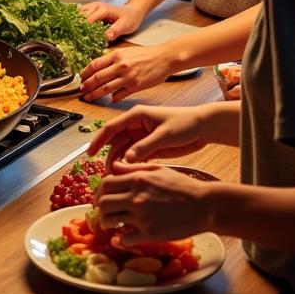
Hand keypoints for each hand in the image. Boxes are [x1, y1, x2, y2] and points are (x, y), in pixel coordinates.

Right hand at [79, 1, 145, 40]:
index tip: (83, 40)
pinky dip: (78, 20)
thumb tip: (106, 37)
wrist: (132, 12)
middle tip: (78, 39)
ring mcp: (92, 6)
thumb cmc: (129, 19)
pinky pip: (80, 14)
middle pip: (80, 16)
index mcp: (102, 9)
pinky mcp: (91, 9)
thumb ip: (115, 31)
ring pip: (78, 14)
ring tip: (77, 35)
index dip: (84, 31)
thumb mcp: (125, 26)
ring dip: (76, 23)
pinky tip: (78, 29)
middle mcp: (95, 6)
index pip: (88, 20)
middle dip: (78, 27)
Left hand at [79, 45, 175, 101]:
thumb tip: (99, 68)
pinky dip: (113, 98)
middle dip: (86, 86)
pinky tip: (110, 100)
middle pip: (97, 78)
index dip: (85, 73)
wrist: (163, 58)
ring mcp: (127, 77)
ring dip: (95, 94)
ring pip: (105, 88)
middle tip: (81, 91)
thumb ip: (112, 59)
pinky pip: (119, 95)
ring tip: (89, 98)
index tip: (81, 79)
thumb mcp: (125, 52)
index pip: (94, 65)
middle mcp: (120, 65)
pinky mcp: (135, 86)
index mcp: (116, 55)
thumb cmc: (145, 55)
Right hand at [88, 104, 212, 170]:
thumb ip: (145, 146)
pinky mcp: (150, 146)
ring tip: (116, 177)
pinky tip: (129, 175)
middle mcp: (136, 125)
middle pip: (116, 142)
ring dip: (120, 162)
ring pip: (125, 151)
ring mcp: (142, 137)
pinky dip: (131, 165)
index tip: (90, 153)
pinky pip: (136, 156)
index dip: (99, 140)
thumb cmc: (185, 123)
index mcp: (136, 116)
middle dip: (109, 156)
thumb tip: (126, 159)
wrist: (204, 128)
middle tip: (106, 173)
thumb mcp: (164, 134)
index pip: (111, 128)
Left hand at [94, 162, 212, 243]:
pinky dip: (121, 239)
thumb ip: (133, 168)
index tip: (100, 196)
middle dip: (100, 207)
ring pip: (111, 221)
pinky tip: (124, 236)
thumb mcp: (157, 170)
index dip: (99, 191)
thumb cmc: (183, 185)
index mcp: (137, 179)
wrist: (205, 206)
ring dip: (107, 223)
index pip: (106, 183)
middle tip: (103, 211)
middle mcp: (136, 197)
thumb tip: (114, 166)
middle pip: (104, 203)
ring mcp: (143, 216)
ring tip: (111, 223)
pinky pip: (125, 239)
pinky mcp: (151, 234)